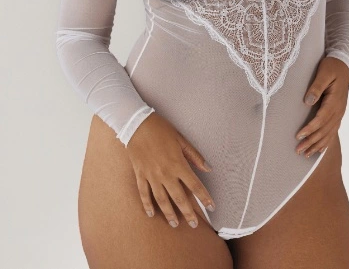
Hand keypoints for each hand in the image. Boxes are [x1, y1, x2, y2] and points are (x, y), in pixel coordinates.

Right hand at [125, 112, 215, 228]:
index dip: (204, 198)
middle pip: (179, 198)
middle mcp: (165, 173)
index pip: (195, 186)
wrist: (137, 124)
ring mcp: (151, 176)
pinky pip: (144, 193)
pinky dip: (147, 205)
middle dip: (188, 213)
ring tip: (175, 224)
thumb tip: (208, 168)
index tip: (212, 207)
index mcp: (178, 164)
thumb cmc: (161, 129)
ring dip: (169, 214)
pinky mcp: (140, 175)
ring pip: (162, 200)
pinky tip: (151, 214)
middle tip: (194, 225)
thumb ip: (194, 156)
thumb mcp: (181, 139)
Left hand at [295, 56, 348, 157]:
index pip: (321, 119)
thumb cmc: (332, 67)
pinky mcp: (338, 113)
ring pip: (329, 133)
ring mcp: (339, 113)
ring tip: (306, 154)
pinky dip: (326, 141)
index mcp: (334, 101)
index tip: (299, 136)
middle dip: (311, 142)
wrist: (344, 66)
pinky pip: (333, 131)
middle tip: (298, 150)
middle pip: (324, 130)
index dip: (310, 129)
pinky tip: (319, 149)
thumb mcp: (324, 73)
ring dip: (317, 145)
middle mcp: (338, 110)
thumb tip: (308, 101)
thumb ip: (316, 87)